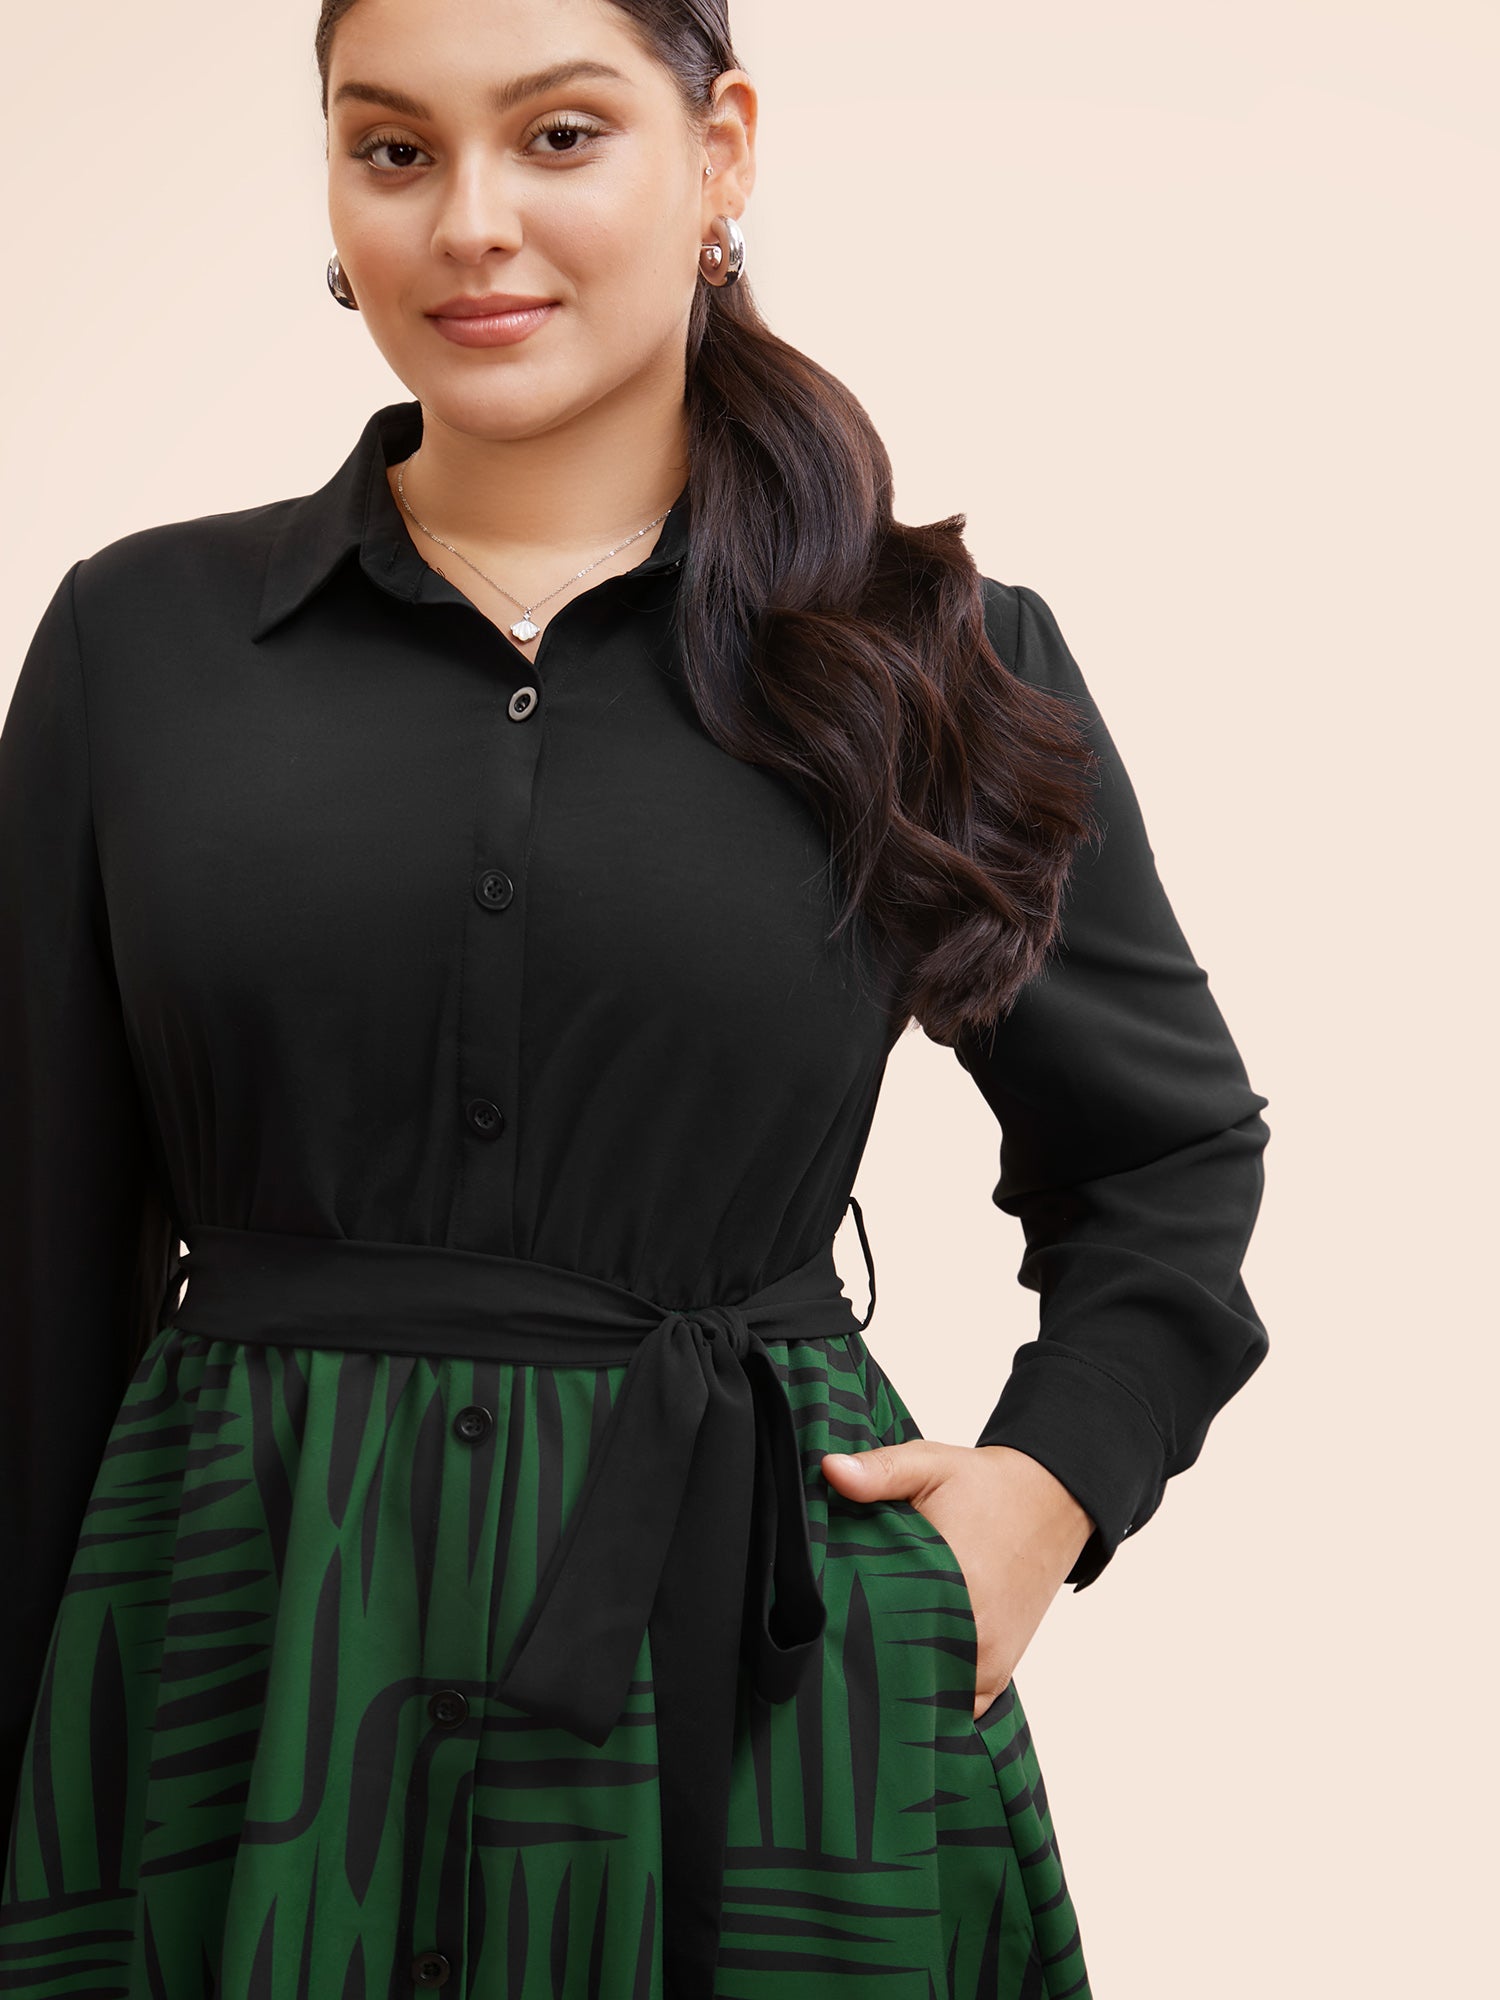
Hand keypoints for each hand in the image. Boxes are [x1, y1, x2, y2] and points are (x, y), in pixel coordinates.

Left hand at [820, 1441, 1094, 1718]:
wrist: (1052, 1502)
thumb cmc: (986, 1486)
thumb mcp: (930, 1465)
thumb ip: (879, 1472)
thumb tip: (829, 1470)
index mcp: (954, 1584)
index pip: (880, 1628)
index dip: (843, 1629)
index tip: (817, 1627)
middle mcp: (976, 1635)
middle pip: (899, 1670)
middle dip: (864, 1663)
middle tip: (828, 1651)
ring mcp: (989, 1662)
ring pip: (927, 1697)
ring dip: (896, 1686)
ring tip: (859, 1669)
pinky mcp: (998, 1672)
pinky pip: (957, 1706)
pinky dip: (930, 1699)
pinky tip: (899, 1682)